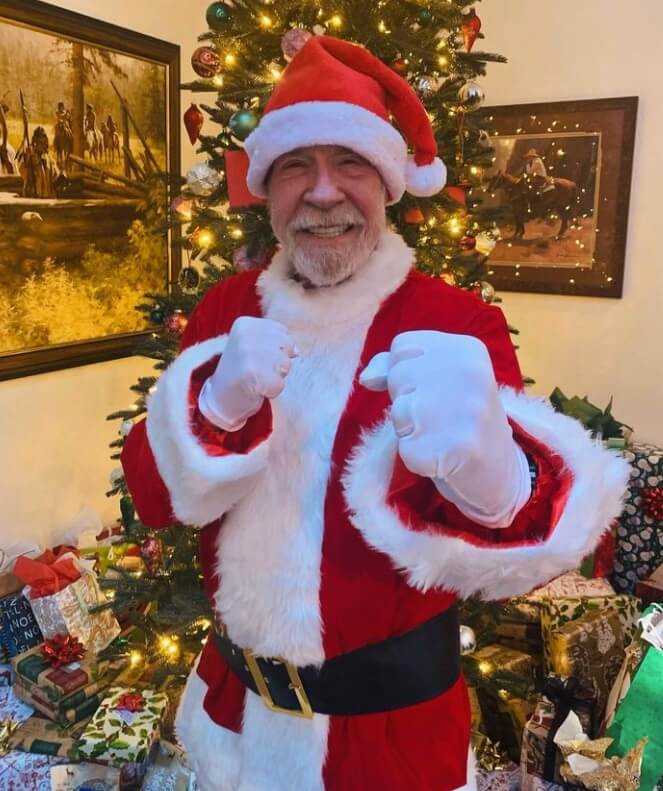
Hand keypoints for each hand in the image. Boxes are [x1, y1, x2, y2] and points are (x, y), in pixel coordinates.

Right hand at [198, 316, 297, 430]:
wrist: (219, 397)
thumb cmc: (241, 370)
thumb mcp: (254, 347)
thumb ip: (276, 342)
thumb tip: (297, 351)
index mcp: (245, 324)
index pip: (282, 332)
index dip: (276, 349)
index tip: (256, 358)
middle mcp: (246, 336)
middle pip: (287, 346)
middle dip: (279, 362)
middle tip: (257, 370)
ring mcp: (248, 355)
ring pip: (286, 364)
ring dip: (276, 376)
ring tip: (257, 379)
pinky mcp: (253, 376)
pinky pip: (280, 384)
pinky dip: (272, 391)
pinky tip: (256, 390)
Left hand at [360, 330, 529, 524]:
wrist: (499, 469)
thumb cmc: (459, 419)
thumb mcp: (437, 378)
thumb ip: (399, 365)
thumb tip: (367, 378)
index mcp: (467, 348)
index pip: (402, 346)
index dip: (406, 373)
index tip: (434, 391)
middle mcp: (471, 372)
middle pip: (398, 376)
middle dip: (407, 401)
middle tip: (439, 418)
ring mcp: (468, 410)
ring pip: (400, 412)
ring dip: (410, 432)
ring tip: (440, 436)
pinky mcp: (457, 447)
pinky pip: (406, 450)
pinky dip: (417, 459)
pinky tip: (442, 458)